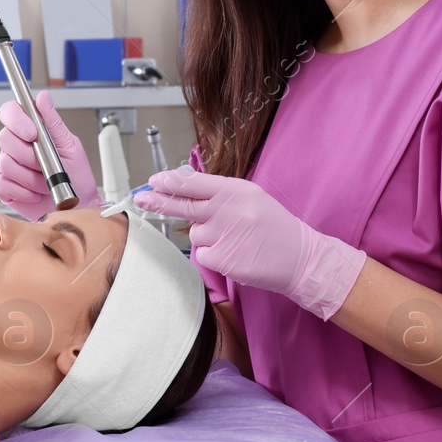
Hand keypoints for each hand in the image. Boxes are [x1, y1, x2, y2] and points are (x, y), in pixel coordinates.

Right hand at [0, 90, 103, 219]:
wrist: (77, 203)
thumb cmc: (76, 174)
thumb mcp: (70, 144)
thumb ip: (53, 121)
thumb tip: (43, 97)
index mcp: (30, 130)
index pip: (9, 112)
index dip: (16, 120)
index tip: (32, 133)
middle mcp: (16, 146)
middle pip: (4, 138)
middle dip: (29, 155)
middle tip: (46, 164)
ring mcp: (7, 166)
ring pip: (5, 163)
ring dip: (30, 177)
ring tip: (46, 182)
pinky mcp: (3, 187)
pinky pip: (2, 184)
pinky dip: (22, 191)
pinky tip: (35, 192)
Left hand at [134, 169, 365, 320]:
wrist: (300, 257)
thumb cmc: (273, 226)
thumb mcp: (251, 198)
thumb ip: (220, 194)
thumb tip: (182, 190)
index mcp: (236, 190)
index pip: (195, 183)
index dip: (171, 182)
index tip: (155, 181)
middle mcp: (229, 210)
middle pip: (183, 206)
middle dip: (158, 202)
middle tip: (140, 198)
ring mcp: (225, 236)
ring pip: (196, 235)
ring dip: (207, 237)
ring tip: (235, 239)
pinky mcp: (224, 260)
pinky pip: (204, 256)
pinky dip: (214, 256)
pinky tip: (235, 253)